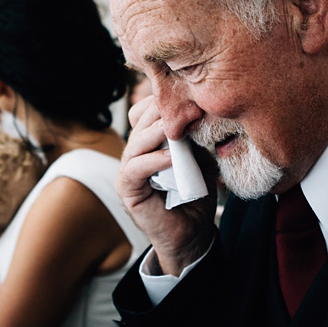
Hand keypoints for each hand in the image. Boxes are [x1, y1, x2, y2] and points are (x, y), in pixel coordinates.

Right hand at [117, 96, 216, 276]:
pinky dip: (153, 161)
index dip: (164, 100)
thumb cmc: (195, 194)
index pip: (148, 109)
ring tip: (176, 128)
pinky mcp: (127, 188)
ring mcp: (128, 168)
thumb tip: (200, 112)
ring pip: (137, 140)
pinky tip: (171, 158)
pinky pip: (135, 168)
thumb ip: (194, 137)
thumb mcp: (200, 157)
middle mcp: (136, 150)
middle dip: (163, 111)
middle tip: (186, 106)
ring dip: (158, 132)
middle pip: (141, 119)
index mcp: (150, 140)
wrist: (193, 232)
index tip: (189, 94)